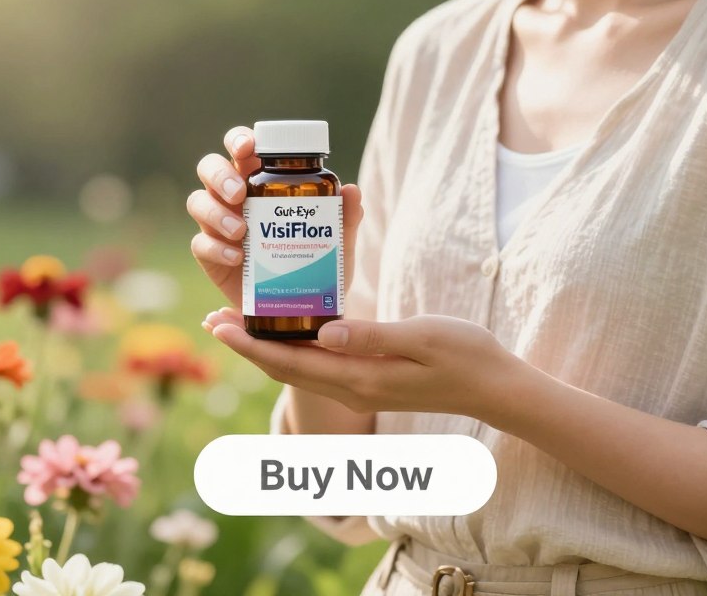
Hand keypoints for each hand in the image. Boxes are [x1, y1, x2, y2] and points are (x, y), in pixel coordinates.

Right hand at [187, 126, 363, 306]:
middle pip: (209, 168)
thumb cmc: (315, 264)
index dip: (239, 139)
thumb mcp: (337, 243)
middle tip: (240, 194)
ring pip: (197, 201)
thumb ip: (346, 217)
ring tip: (241, 231)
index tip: (248, 148)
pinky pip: (200, 243)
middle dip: (220, 175)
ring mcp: (217, 224)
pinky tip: (237, 257)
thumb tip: (352, 191)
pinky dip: (216, 248)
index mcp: (261, 181)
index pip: (242, 149)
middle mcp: (234, 196)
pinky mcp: (209, 254)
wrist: (300, 307)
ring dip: (215, 212)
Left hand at [201, 308, 525, 421]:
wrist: (495, 387)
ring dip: (264, 348)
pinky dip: (293, 349)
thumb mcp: (421, 337)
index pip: (292, 362)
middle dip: (246, 346)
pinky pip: (319, 366)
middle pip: (285, 369)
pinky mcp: (371, 380)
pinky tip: (286, 332)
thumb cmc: (465, 355)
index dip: (251, 344)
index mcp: (361, 377)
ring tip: (235, 325)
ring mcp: (362, 387)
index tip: (218, 323)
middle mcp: (354, 388)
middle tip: (212, 320)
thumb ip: (372, 335)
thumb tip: (324, 331)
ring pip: (299, 370)